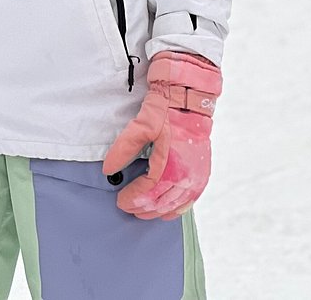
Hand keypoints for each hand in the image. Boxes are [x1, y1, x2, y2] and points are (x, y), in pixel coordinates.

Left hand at [101, 51, 220, 219]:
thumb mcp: (141, 125)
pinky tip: (170, 211)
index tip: (120, 201)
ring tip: (144, 213)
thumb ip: (123, 148)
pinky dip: (179, 207)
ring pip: (177, 203)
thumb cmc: (167, 109)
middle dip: (144, 208)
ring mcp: (197, 175)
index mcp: (171, 165)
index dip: (133, 198)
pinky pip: (191, 198)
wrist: (190, 96)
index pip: (149, 191)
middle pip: (162, 201)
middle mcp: (187, 175)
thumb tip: (108, 169)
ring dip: (160, 210)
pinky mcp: (202, 171)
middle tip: (128, 209)